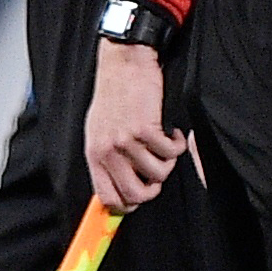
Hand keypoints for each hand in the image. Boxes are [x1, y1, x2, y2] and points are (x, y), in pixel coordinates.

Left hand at [85, 41, 190, 209]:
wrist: (125, 64)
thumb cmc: (115, 95)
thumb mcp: (101, 130)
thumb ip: (109, 158)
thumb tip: (120, 185)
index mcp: (94, 154)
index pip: (108, 198)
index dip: (128, 206)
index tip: (140, 199)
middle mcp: (108, 151)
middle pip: (136, 195)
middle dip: (153, 189)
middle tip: (158, 174)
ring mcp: (126, 141)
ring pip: (159, 174)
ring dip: (168, 162)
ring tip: (164, 144)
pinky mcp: (146, 129)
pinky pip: (171, 153)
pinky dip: (177, 144)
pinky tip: (171, 132)